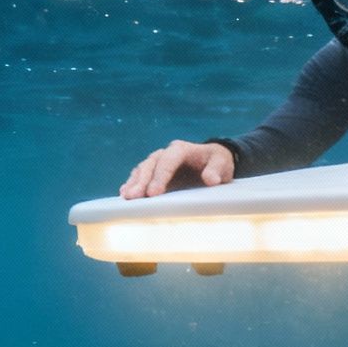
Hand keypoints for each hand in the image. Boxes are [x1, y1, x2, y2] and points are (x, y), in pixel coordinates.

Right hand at [121, 140, 235, 198]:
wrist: (213, 162)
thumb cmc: (217, 163)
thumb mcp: (222, 164)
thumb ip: (216, 170)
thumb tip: (210, 180)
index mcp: (181, 149)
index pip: (168, 160)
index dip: (160, 176)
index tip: (154, 193)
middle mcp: (167, 153)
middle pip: (151, 165)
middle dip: (142, 181)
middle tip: (134, 197)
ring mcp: (159, 162)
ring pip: (143, 169)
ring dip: (134, 183)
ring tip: (127, 196)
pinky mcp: (155, 171)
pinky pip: (141, 175)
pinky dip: (133, 183)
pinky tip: (125, 192)